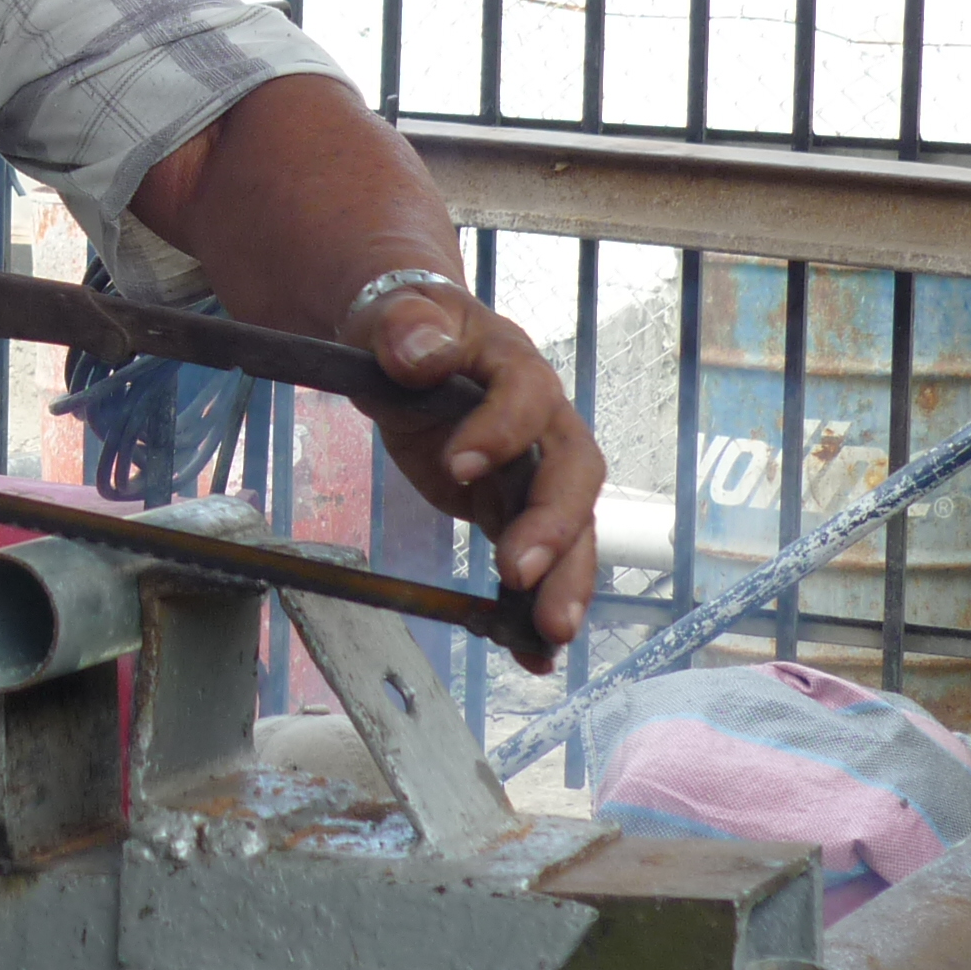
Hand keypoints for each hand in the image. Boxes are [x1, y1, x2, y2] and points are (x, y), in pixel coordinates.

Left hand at [341, 281, 601, 663]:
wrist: (415, 344)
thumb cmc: (411, 326)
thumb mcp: (398, 315)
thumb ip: (406, 327)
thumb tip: (420, 354)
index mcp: (515, 366)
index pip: (528, 395)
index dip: (502, 429)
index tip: (458, 465)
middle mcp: (544, 423)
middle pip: (572, 473)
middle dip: (554, 526)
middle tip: (520, 573)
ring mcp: (537, 471)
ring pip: (571, 528)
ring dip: (565, 582)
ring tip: (548, 637)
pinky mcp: (517, 510)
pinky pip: (540, 561)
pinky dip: (535, 608)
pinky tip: (530, 654)